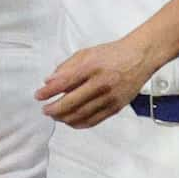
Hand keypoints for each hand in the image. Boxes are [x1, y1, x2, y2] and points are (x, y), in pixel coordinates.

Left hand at [37, 36, 160, 127]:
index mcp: (92, 67)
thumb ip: (66, 67)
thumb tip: (49, 82)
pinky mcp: (116, 107)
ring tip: (55, 116)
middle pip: (71, 103)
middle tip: (45, 109)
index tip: (38, 95)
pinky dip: (79, 123)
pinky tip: (70, 122)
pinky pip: (94, 120)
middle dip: (54, 109)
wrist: (140, 57)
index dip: (48, 92)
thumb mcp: (86, 53)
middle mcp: (101, 84)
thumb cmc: (113, 54)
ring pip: (82, 115)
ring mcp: (110, 98)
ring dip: (64, 118)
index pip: (64, 82)